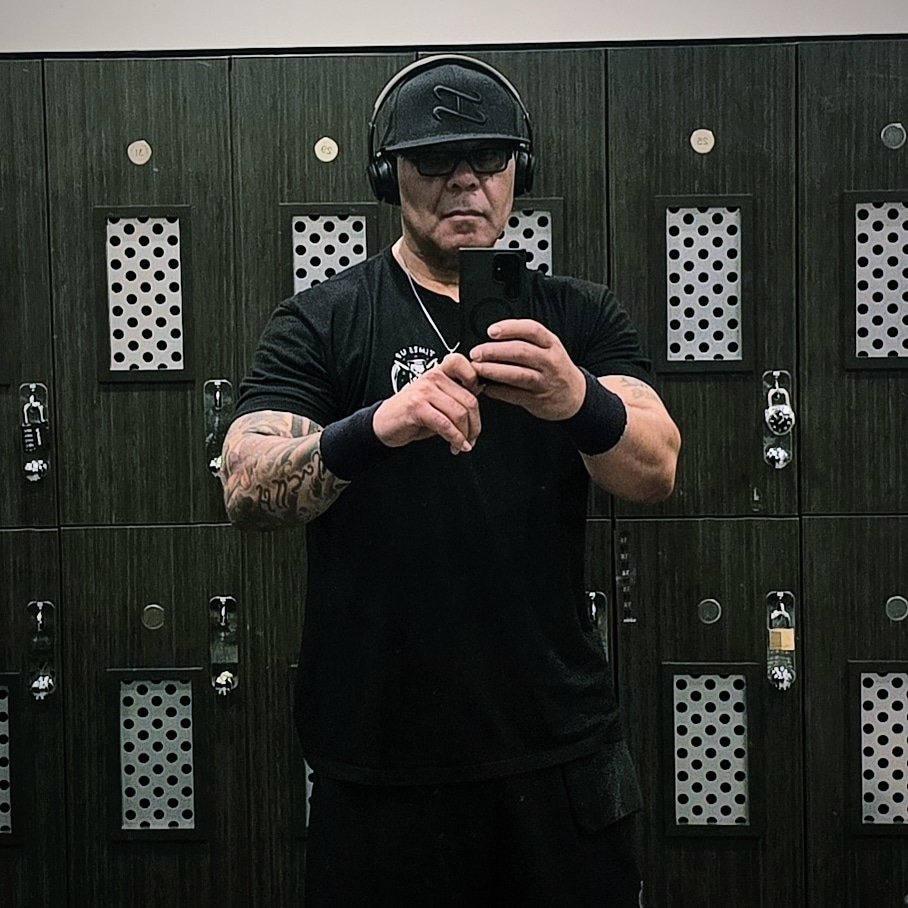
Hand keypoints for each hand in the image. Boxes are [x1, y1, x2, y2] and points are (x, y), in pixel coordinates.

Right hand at [373, 353, 481, 453]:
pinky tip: (456, 446)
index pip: (464, 365)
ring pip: (459, 413)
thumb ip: (456, 396)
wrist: (384, 424)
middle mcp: (433, 377)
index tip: (475, 405)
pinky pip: (445, 424)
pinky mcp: (417, 406)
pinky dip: (455, 438)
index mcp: (439, 372)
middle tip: (473, 438)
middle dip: (475, 425)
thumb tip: (480, 397)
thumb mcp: (437, 401)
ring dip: (465, 434)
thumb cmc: (412, 414)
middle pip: (468, 399)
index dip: (476, 382)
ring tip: (463, 445)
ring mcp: (424, 390)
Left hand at [469, 319, 586, 420]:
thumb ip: (525, 341)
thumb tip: (491, 337)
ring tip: (477, 368)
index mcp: (550, 344)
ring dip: (494, 371)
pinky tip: (486, 387)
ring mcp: (544, 381)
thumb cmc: (554, 368)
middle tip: (476, 352)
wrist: (574, 395)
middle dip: (495, 351)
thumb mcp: (547, 348)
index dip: (510, 328)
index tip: (491, 331)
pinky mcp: (536, 400)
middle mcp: (549, 361)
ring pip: (518, 375)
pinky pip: (514, 395)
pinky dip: (497, 391)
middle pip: (521, 352)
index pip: (531, 330)